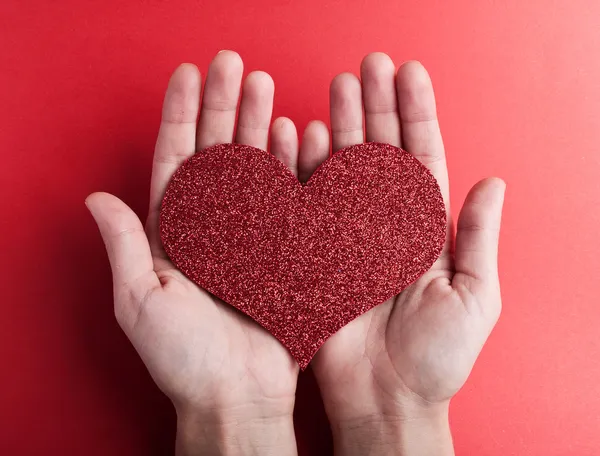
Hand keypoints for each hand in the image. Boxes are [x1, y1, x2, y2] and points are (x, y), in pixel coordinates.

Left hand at [85, 51, 327, 455]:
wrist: (237, 395)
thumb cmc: (185, 358)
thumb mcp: (141, 302)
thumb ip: (124, 247)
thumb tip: (94, 198)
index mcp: (175, 233)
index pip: (176, 160)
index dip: (181, 114)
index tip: (189, 74)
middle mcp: (214, 226)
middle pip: (218, 152)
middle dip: (225, 105)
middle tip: (236, 65)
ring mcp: (253, 234)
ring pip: (256, 168)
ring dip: (260, 124)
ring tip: (267, 86)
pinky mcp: (286, 249)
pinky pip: (290, 199)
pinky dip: (293, 165)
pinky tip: (297, 134)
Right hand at [308, 53, 505, 454]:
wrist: (385, 400)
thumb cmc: (435, 358)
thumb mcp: (475, 297)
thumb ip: (479, 237)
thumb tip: (493, 181)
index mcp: (426, 229)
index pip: (423, 157)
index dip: (416, 113)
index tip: (408, 73)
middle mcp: (385, 223)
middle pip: (381, 152)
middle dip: (375, 106)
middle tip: (366, 65)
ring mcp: (347, 235)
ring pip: (343, 170)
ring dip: (341, 126)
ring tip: (337, 87)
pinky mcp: (315, 253)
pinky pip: (308, 203)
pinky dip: (304, 168)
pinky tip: (303, 135)